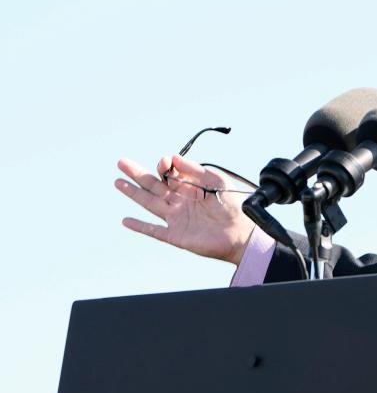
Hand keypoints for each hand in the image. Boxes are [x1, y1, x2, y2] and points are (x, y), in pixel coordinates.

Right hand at [115, 154, 255, 265]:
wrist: (242, 233)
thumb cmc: (233, 207)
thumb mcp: (217, 181)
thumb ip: (196, 170)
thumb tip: (174, 157)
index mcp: (190, 188)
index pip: (169, 175)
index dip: (163, 166)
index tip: (164, 162)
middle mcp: (180, 202)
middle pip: (154, 186)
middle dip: (138, 174)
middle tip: (122, 162)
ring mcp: (176, 219)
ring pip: (150, 204)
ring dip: (134, 193)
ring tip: (118, 182)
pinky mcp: (176, 235)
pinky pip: (154, 230)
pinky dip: (140, 226)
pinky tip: (126, 220)